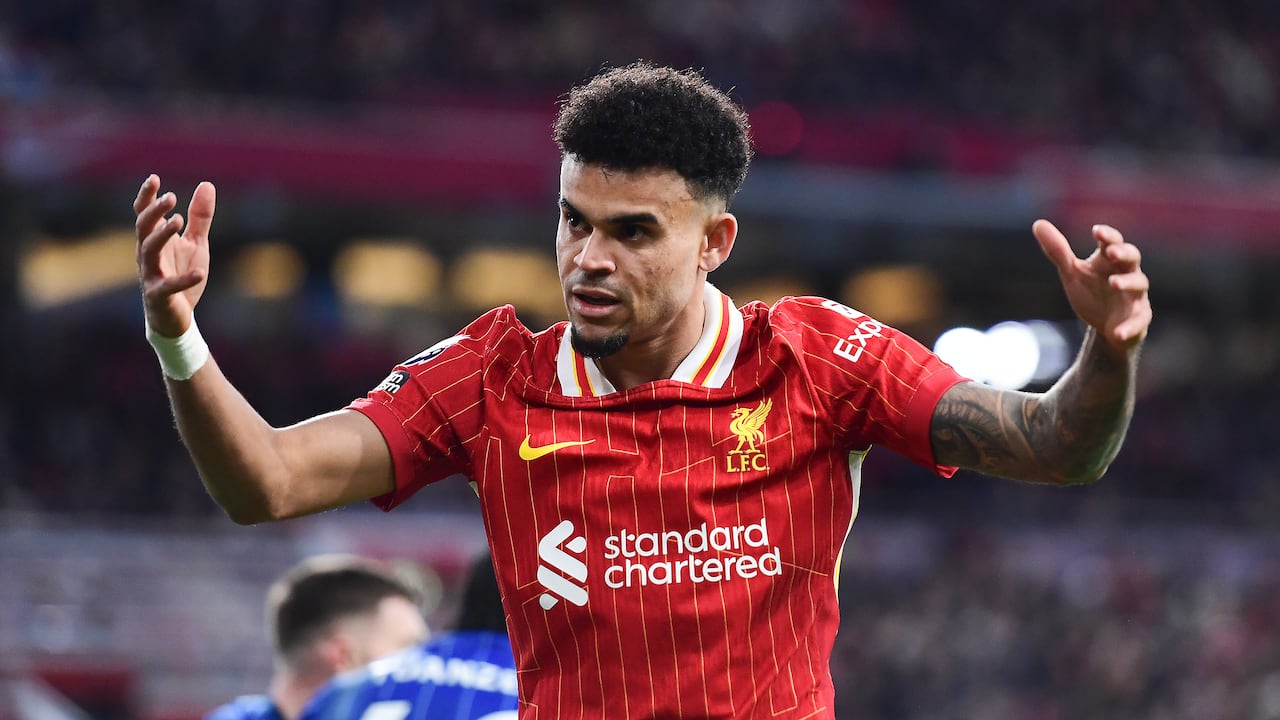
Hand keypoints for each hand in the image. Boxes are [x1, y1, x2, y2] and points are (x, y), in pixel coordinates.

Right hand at [134, 175, 215, 337]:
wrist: (176, 317)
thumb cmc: (182, 274)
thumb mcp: (196, 243)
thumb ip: (200, 217)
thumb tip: (206, 184)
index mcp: (154, 240)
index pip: (144, 214)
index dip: (146, 197)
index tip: (155, 178)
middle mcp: (148, 255)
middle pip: (143, 228)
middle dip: (154, 211)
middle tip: (171, 197)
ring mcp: (151, 275)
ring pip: (148, 251)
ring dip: (162, 235)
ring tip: (179, 221)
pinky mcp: (159, 296)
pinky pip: (169, 287)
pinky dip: (184, 280)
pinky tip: (200, 273)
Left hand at [1034, 219, 1151, 350]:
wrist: (1105, 326)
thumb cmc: (1092, 292)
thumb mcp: (1072, 272)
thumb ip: (1057, 250)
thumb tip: (1038, 223)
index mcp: (1110, 261)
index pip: (1112, 243)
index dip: (1107, 236)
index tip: (1096, 231)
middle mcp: (1127, 274)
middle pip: (1132, 259)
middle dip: (1124, 254)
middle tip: (1112, 252)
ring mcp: (1135, 296)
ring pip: (1139, 285)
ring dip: (1127, 283)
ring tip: (1113, 283)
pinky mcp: (1139, 319)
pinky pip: (1138, 323)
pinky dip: (1129, 328)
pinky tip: (1117, 334)